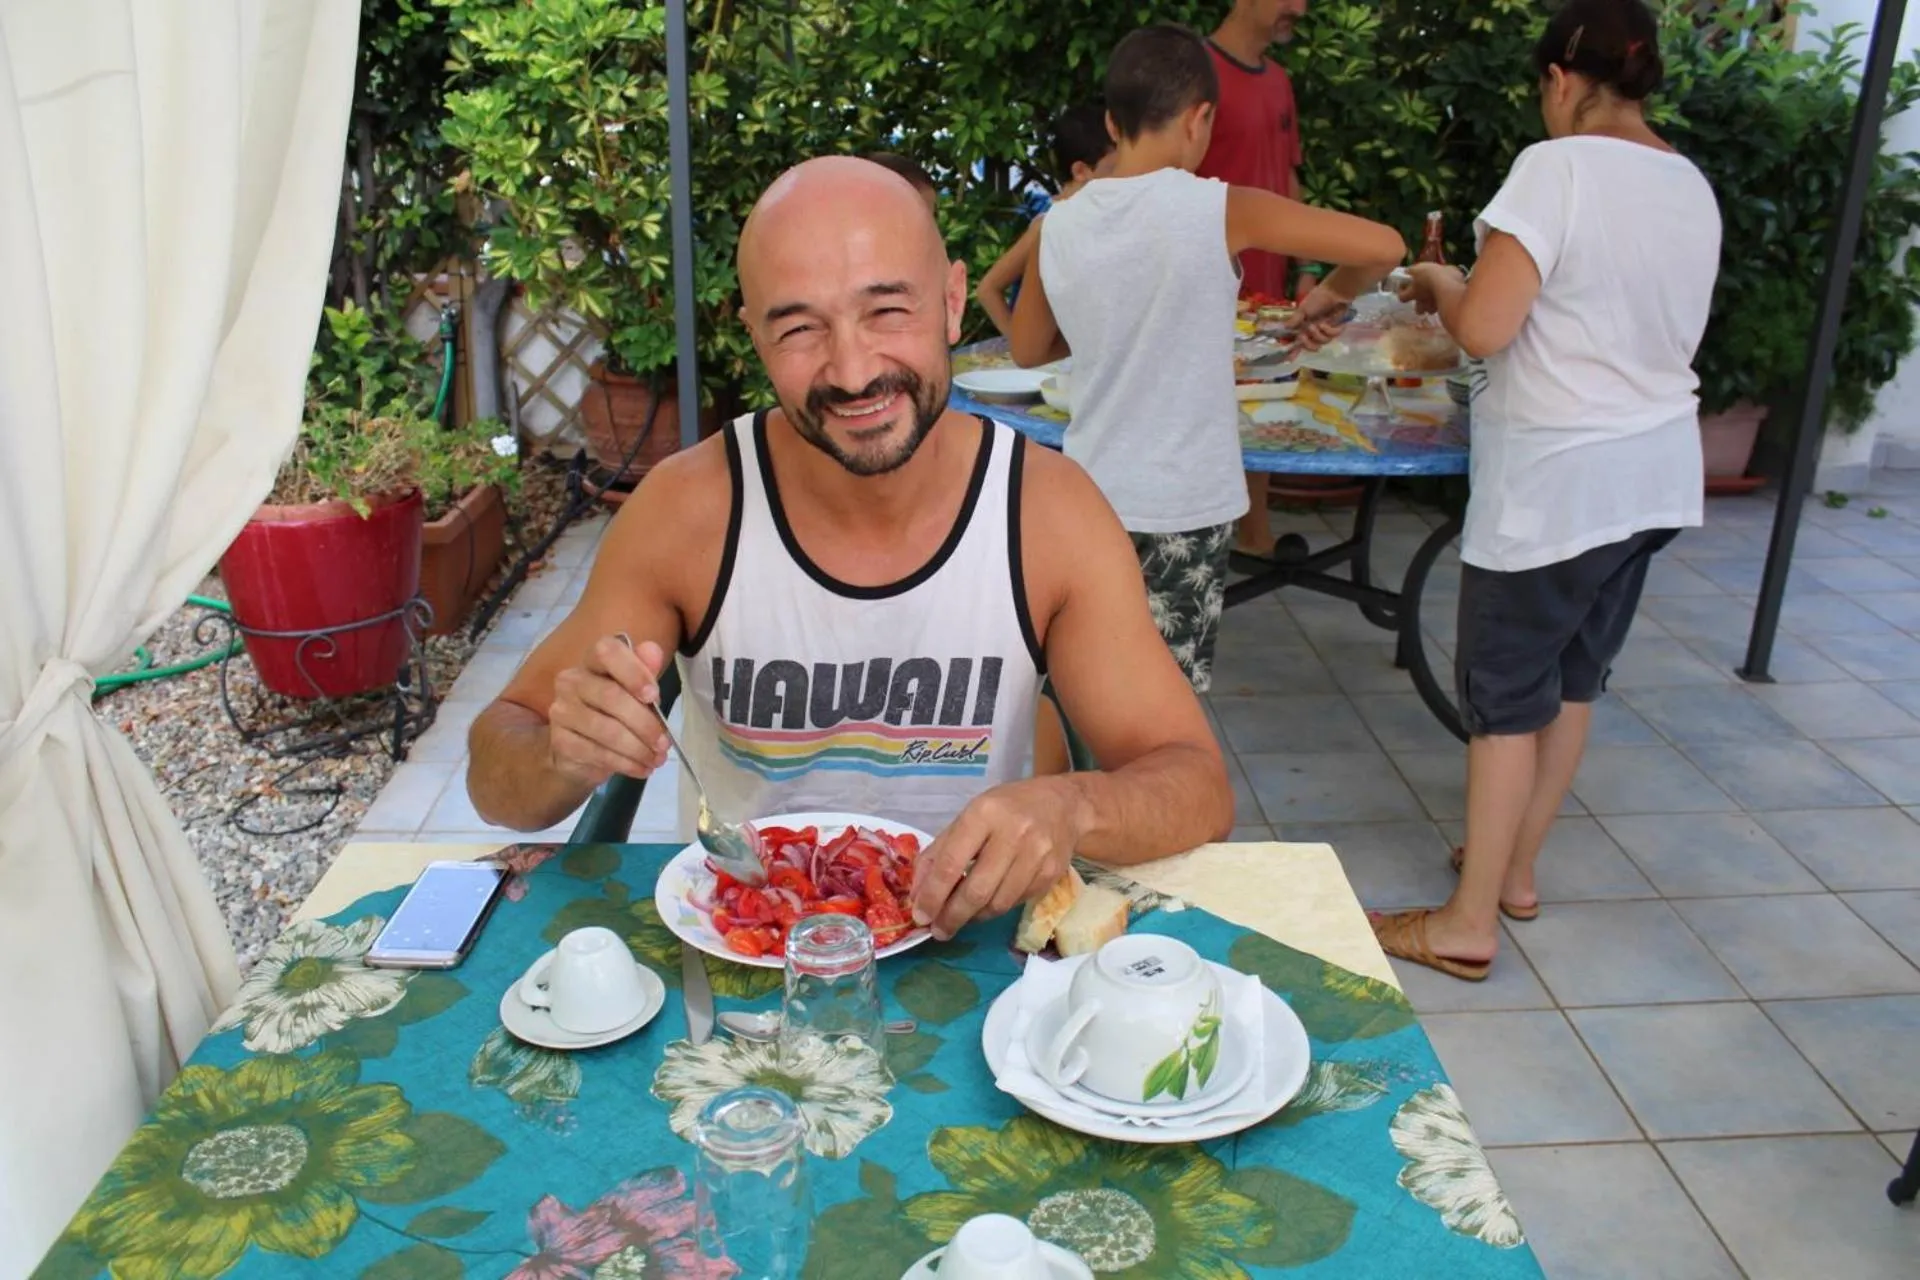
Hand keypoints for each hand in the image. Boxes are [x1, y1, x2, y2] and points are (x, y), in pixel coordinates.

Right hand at [546, 635, 672, 787]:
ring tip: (657, 759)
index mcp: (593, 661)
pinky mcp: (560, 741)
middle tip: (664, 743)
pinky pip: (598, 753)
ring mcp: (562, 711)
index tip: (653, 695)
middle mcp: (572, 681)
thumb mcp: (635, 692)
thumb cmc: (614, 713)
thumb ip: (645, 671)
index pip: (607, 651)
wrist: (579, 751)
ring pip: (606, 730)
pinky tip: (641, 768)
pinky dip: (625, 763)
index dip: (633, 671)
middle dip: (644, 723)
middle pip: (611, 696)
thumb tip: (653, 651)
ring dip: (638, 748)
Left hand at [910, 778, 1088, 939]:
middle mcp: (1014, 833)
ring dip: (974, 917)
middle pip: (977, 890)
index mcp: (984, 814)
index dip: (933, 895)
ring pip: (998, 903)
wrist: (1061, 805)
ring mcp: (1037, 855)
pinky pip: (1017, 903)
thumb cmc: (1006, 809)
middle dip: (953, 917)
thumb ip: (939, 853)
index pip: (951, 863)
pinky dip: (997, 909)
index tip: (921, 916)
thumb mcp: (967, 818)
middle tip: (939, 931)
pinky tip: (988, 903)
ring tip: (962, 917)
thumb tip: (919, 896)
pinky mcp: (1052, 874)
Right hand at [1292, 280, 1351, 351]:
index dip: (1294, 350)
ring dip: (1319, 334)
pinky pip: (1332, 336)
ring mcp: (1325, 330)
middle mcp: (1314, 330)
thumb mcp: (1303, 309)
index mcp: (1304, 326)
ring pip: (1321, 342)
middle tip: (1304, 336)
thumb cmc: (1318, 298)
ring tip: (1319, 324)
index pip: (1298, 341)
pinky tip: (1329, 322)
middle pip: (1310, 346)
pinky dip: (1330, 329)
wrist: (1335, 292)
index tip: (1289, 359)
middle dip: (1307, 344)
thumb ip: (1295, 320)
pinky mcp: (1336, 329)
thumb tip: (1286, 328)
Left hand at [1400, 262, 1465, 314]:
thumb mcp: (1418, 268)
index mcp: (1413, 293)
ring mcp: (1434, 307)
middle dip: (1419, 304)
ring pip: (1430, 310)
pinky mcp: (1445, 306)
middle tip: (1423, 294)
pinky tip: (1445, 294)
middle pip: (1418, 310)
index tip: (1405, 284)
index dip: (1402, 291)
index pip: (1402, 297)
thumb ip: (1412, 270)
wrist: (1449, 282)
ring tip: (1435, 296)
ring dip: (1431, 305)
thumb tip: (1407, 271)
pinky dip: (1442, 302)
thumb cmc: (1431, 275)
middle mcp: (1422, 303)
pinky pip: (1442, 307)